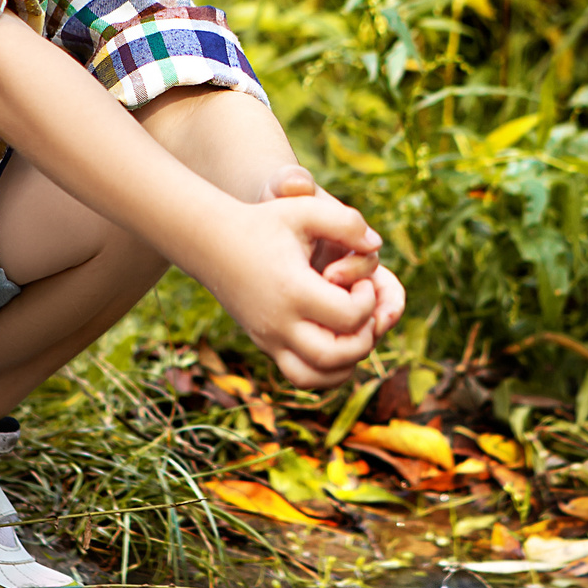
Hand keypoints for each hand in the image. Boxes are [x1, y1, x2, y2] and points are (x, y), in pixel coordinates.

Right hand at [190, 178, 384, 389]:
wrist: (211, 243)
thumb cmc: (263, 223)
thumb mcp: (305, 210)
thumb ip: (346, 222)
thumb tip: (376, 246)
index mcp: (293, 290)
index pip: (349, 317)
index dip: (369, 300)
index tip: (363, 281)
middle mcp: (279, 323)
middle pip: (337, 356)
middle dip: (365, 337)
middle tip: (362, 309)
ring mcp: (270, 339)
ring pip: (318, 377)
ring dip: (348, 362)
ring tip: (351, 330)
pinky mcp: (266, 346)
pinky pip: (302, 377)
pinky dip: (327, 372)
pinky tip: (337, 342)